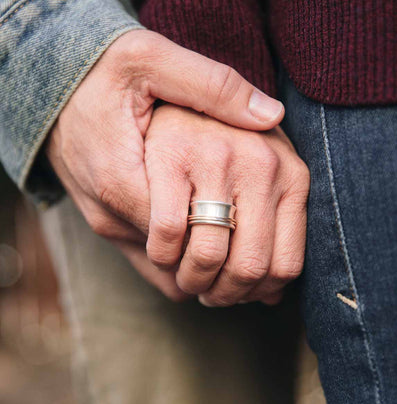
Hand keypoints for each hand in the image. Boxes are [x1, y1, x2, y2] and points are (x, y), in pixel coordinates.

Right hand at [46, 30, 283, 299]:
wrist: (47, 88)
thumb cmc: (99, 70)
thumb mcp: (152, 60)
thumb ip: (209, 87)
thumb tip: (271, 115)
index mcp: (124, 179)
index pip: (184, 239)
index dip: (227, 242)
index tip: (258, 229)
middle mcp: (112, 213)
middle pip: (176, 266)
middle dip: (218, 266)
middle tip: (255, 249)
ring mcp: (107, 224)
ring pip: (164, 273)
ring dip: (201, 266)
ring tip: (236, 245)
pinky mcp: (108, 223)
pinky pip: (150, 262)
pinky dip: (182, 259)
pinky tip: (204, 235)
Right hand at [143, 104, 309, 305]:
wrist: (151, 82)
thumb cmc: (211, 134)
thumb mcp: (258, 171)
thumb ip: (268, 232)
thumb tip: (273, 296)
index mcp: (292, 174)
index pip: (284, 265)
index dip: (256, 292)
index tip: (237, 293)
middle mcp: (261, 163)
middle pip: (250, 266)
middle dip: (223, 294)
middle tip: (209, 293)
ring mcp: (217, 157)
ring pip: (209, 256)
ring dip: (193, 281)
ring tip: (187, 278)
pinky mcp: (171, 155)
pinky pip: (168, 232)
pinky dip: (162, 256)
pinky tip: (162, 253)